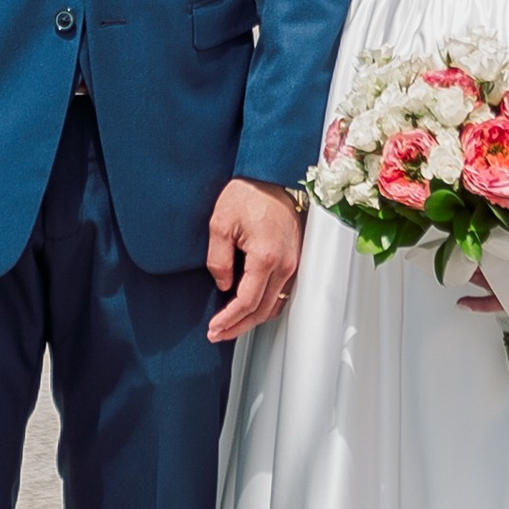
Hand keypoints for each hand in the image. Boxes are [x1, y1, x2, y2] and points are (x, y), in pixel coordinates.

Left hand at [206, 177, 300, 341]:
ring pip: (274, 304)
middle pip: (263, 310)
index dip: (229, 320)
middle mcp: (286, 263)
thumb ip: (218, 260)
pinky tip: (249, 308)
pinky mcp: (296, 258)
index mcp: (266, 257)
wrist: (269, 175)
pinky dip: (265, 305)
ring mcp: (294, 262)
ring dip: (252, 319)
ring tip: (230, 325)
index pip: (247, 302)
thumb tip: (223, 285)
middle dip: (238, 327)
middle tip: (217, 333)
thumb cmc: (246, 194)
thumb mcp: (220, 224)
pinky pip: (282, 292)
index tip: (213, 328)